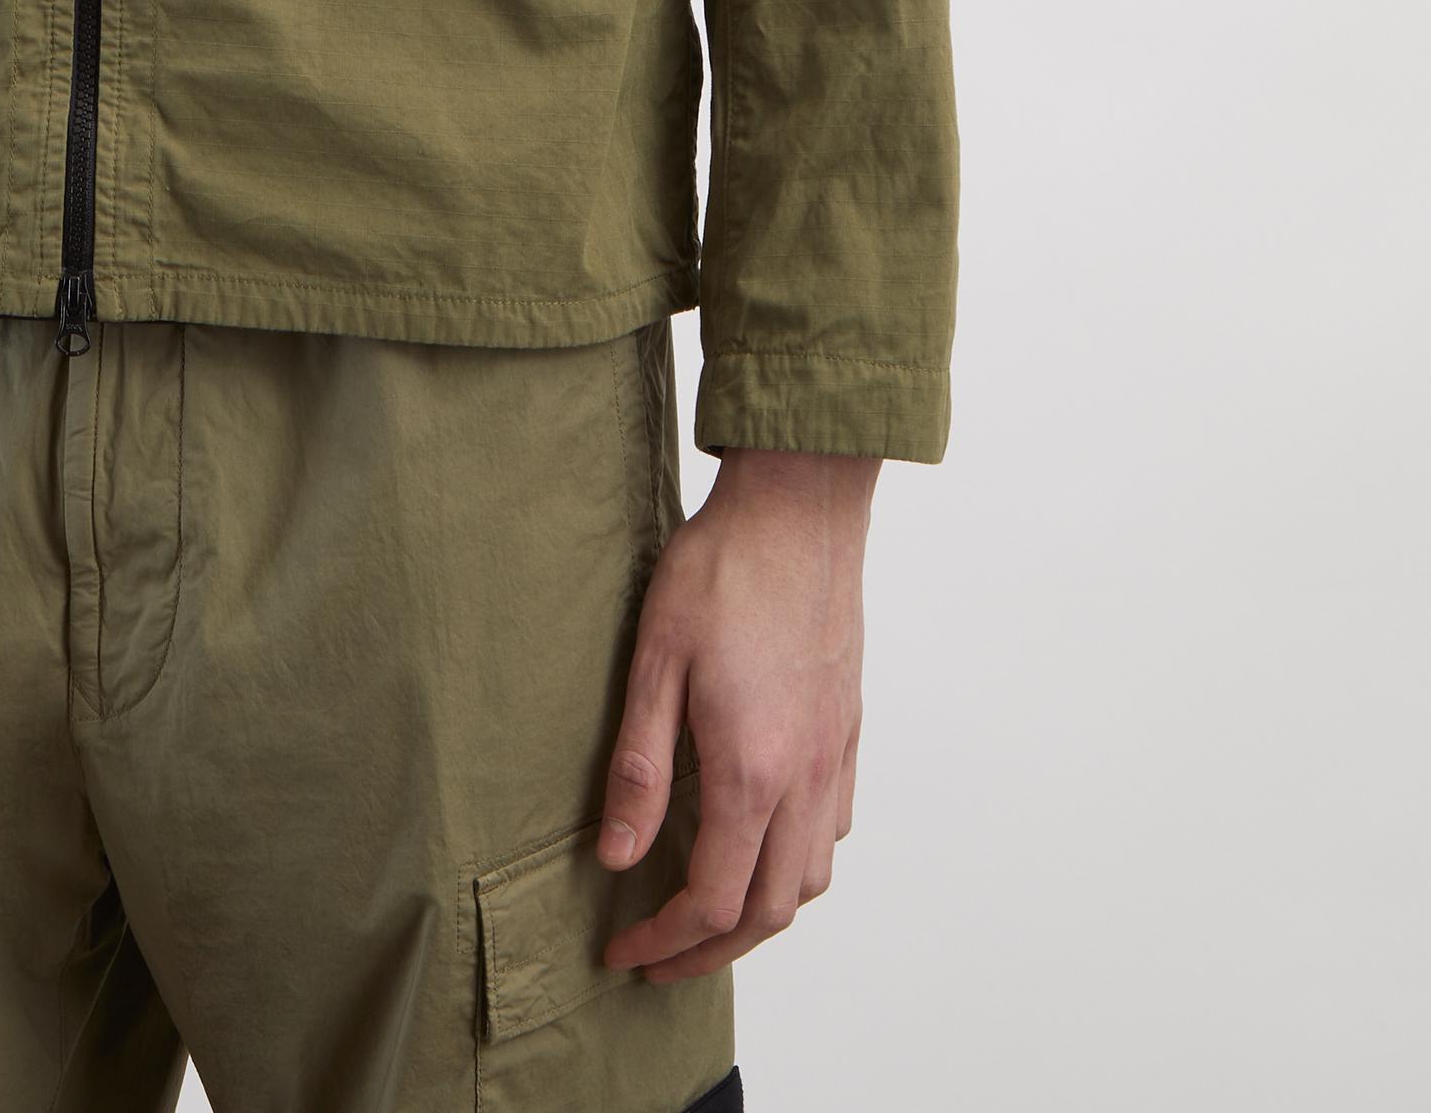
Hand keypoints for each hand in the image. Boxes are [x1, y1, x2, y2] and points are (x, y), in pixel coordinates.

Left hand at [598, 446, 876, 982]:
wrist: (800, 507)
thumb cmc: (721, 570)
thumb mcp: (655, 661)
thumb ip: (639, 768)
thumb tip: (616, 858)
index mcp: (752, 772)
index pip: (711, 900)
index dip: (664, 942)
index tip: (621, 952)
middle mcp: (805, 778)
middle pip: (769, 910)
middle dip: (710, 950)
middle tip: (657, 958)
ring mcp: (835, 755)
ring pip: (812, 877)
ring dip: (760, 913)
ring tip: (705, 912)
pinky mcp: (848, 728)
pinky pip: (835, 828)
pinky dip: (799, 862)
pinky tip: (762, 840)